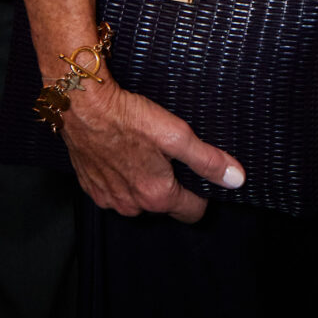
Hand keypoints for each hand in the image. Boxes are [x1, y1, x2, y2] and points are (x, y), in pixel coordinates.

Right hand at [59, 71, 243, 221]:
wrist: (81, 106)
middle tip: (170, 153)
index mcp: (156, 196)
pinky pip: (116, 189)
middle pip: (165, 204)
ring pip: (139, 198)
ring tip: (145, 149)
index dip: (202, 192)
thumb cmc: (127, 117)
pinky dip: (123, 175)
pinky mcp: (91, 187)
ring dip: (146, 180)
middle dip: (172, 184)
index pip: (193, 212)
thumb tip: (236, 179)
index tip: (199, 172)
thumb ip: (207, 160)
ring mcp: (108, 198)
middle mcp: (131, 205)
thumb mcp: (176, 135)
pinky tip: (124, 151)